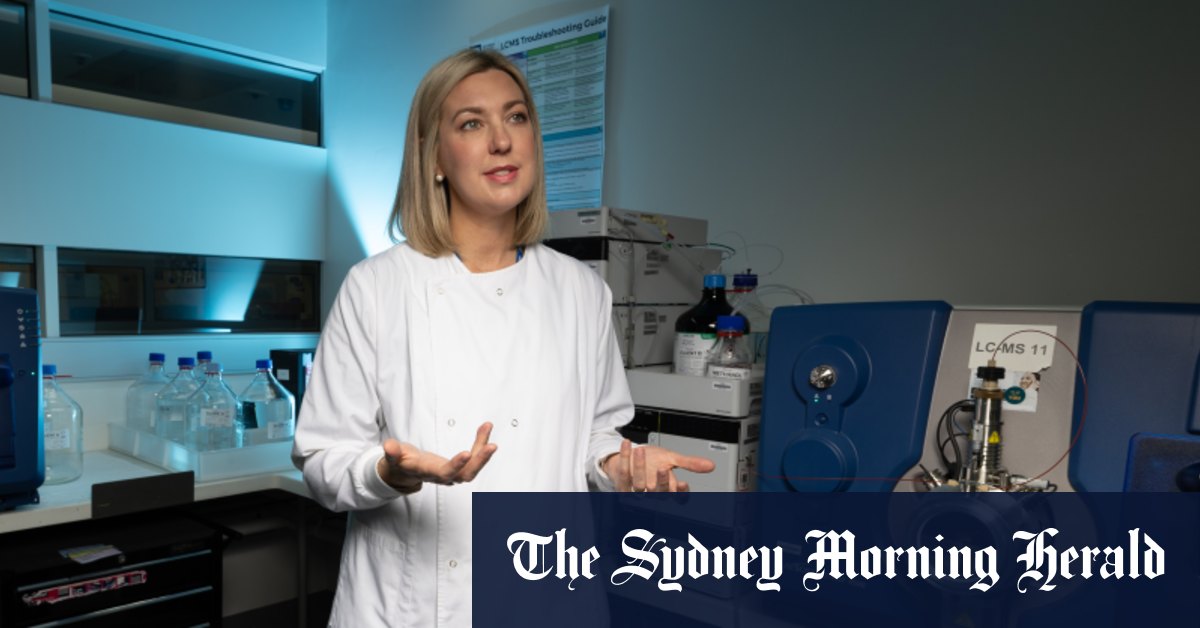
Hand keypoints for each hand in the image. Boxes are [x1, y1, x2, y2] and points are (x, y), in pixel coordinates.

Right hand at [376, 422, 496, 493]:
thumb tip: (388, 446)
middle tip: (492, 446)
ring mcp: (452, 472)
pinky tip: (484, 428)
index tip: (467, 453)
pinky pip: (474, 457)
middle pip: (466, 475)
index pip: (445, 473)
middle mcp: (443, 475)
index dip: (456, 465)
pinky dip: (480, 443)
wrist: (405, 471)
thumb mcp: (393, 457)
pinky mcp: (458, 466)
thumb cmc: (401, 463)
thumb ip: (392, 453)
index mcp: (428, 472)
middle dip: (480, 462)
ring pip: (473, 466)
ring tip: (487, 427)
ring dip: (483, 450)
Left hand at [603, 438, 715, 491]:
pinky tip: (627, 444)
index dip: (680, 493)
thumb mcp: (672, 458)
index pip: (677, 497)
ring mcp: (635, 491)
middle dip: (661, 482)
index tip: (683, 483)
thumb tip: (711, 465)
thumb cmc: (652, 461)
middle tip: (663, 468)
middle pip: (658, 493)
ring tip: (641, 450)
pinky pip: (622, 473)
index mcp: (666, 490)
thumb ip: (689, 463)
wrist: (631, 458)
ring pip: (638, 484)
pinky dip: (624, 457)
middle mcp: (651, 493)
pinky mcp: (622, 485)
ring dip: (639, 467)